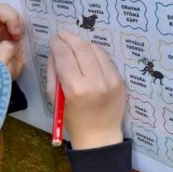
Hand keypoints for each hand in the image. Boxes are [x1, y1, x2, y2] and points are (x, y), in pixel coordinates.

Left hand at [0, 2, 24, 78]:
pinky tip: (21, 34)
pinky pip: (15, 15)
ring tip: (18, 35)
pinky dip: (20, 21)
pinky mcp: (10, 26)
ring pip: (4, 8)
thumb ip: (1, 55)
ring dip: (14, 18)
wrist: (5, 79)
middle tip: (15, 34)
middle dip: (6, 16)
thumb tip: (10, 43)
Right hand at [46, 31, 124, 149]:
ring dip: (82, 44)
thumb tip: (55, 50)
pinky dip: (94, 54)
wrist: (100, 136)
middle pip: (81, 48)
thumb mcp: (54, 97)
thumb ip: (53, 71)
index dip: (57, 44)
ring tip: (74, 45)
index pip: (64, 55)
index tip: (54, 41)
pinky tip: (88, 56)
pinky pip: (105, 59)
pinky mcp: (119, 80)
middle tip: (62, 35)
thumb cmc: (72, 118)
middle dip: (69, 38)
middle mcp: (95, 81)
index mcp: (75, 88)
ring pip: (95, 49)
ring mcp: (110, 80)